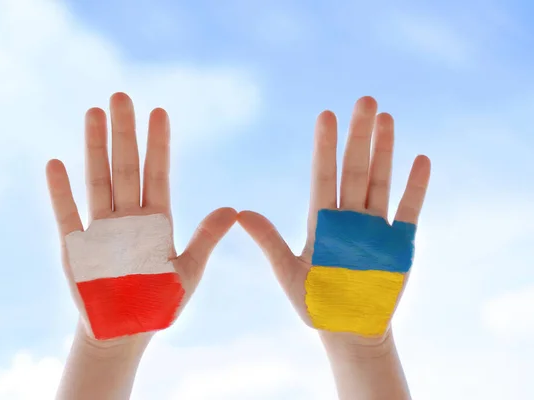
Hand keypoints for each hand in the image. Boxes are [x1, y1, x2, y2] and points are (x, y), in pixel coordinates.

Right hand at [46, 92, 236, 346]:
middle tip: (121, 96)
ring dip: (94, 148)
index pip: (158, 173)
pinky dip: (61, 192)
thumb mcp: (189, 271)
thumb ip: (206, 238)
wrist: (125, 333)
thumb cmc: (158, 303)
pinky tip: (56, 163)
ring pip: (97, 180)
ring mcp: (101, 230)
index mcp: (157, 221)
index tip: (159, 111)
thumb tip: (232, 208)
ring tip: (92, 113)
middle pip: (126, 167)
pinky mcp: (76, 248)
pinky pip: (67, 215)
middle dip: (124, 133)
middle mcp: (129, 218)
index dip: (159, 143)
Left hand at [238, 96, 430, 347]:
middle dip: (359, 136)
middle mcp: (348, 217)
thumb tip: (240, 213)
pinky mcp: (399, 243)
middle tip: (364, 99)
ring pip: (380, 181)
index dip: (325, 146)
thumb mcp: (289, 274)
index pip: (323, 175)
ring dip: (385, 150)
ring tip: (386, 118)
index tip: (326, 114)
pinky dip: (415, 186)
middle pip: (354, 169)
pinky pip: (409, 209)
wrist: (350, 330)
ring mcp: (375, 227)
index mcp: (321, 221)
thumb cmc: (316, 304)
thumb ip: (270, 242)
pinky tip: (420, 159)